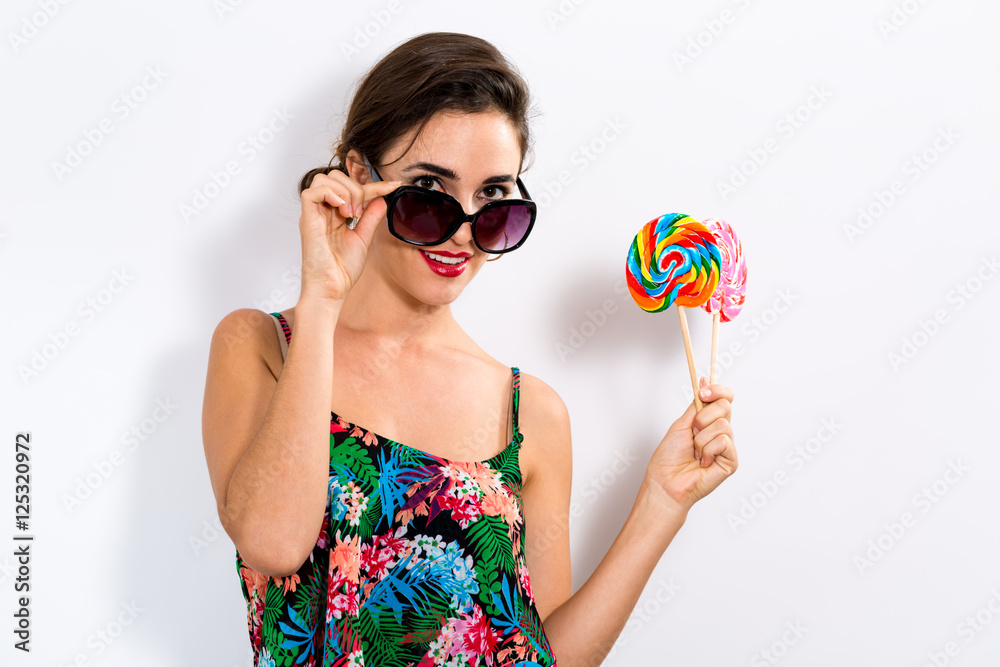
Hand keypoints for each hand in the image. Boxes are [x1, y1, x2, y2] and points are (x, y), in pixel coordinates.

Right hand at [297, 169, 402, 302]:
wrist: (332, 289)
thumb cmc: (342, 270)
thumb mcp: (363, 238)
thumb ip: (371, 217)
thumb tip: (382, 199)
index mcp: (334, 214)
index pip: (351, 188)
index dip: (372, 184)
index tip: (393, 186)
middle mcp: (322, 211)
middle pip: (335, 176)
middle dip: (355, 188)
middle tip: (360, 213)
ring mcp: (314, 215)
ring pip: (323, 179)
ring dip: (344, 191)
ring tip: (351, 214)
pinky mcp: (307, 220)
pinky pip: (311, 192)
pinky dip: (330, 194)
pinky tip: (342, 210)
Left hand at [644, 377, 737, 512]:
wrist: (666, 480)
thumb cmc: (670, 456)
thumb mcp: (682, 423)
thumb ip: (697, 404)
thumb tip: (704, 379)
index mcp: (710, 421)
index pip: (725, 398)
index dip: (717, 391)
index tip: (703, 392)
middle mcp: (721, 431)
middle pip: (725, 406)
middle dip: (702, 418)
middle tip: (692, 433)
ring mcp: (727, 446)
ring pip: (722, 425)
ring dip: (701, 438)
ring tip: (695, 452)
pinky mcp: (731, 460)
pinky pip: (723, 441)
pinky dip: (707, 450)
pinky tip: (702, 462)